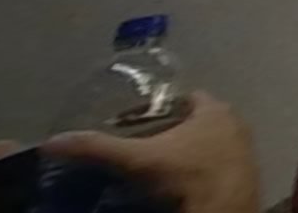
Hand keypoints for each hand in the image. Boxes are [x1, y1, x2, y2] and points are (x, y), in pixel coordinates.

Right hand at [42, 93, 258, 212]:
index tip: (128, 122)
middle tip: (137, 148)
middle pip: (194, 123)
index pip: (182, 97)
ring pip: (205, 147)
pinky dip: (195, 173)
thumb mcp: (138, 159)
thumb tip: (53, 141)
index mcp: (216, 110)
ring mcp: (243, 153)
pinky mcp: (244, 179)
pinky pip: (214, 169)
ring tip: (151, 170)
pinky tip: (174, 187)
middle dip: (166, 132)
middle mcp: (235, 126)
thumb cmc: (186, 175)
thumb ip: (97, 147)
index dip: (154, 108)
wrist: (224, 212)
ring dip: (181, 155)